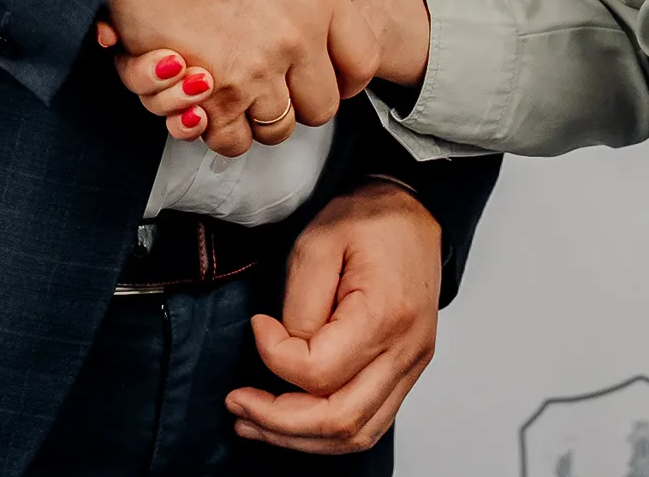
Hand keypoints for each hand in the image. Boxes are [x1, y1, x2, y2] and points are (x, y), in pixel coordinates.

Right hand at [101, 0, 375, 156]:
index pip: (361, 61)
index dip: (343, 72)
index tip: (322, 69)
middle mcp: (295, 39)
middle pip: (319, 106)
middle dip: (297, 100)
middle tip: (272, 81)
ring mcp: (255, 71)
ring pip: (275, 128)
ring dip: (255, 116)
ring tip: (233, 87)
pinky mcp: (212, 95)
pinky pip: (230, 138)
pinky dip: (216, 127)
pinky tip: (203, 101)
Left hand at [227, 181, 439, 454]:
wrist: (412, 210)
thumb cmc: (368, 220)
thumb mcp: (317, 243)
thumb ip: (298, 306)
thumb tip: (281, 349)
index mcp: (384, 316)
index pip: (318, 372)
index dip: (275, 357)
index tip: (258, 325)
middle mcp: (405, 351)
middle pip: (339, 420)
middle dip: (277, 422)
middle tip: (237, 405)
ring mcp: (410, 366)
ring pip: (356, 434)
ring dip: (299, 438)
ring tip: (254, 422)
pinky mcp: (406, 370)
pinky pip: (370, 423)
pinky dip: (327, 433)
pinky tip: (293, 423)